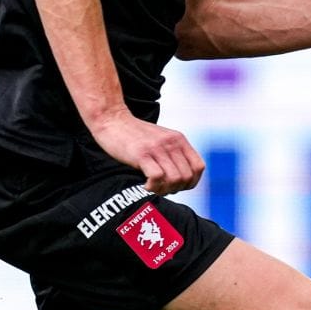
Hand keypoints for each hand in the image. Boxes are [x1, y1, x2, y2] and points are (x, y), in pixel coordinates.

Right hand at [88, 113, 203, 194]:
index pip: (199, 167)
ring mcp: (157, 148)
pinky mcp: (142, 154)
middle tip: (161, 188)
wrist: (112, 120)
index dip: (191, 182)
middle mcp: (172, 143)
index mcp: (179, 139)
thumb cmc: (135, 134)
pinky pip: (157, 177)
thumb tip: (182, 178)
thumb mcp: (161, 139)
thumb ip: (173, 153)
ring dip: (164, 189)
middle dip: (176, 189)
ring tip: (152, 187)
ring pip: (174, 179)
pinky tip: (145, 185)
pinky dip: (153, 186)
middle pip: (186, 177)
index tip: (177, 186)